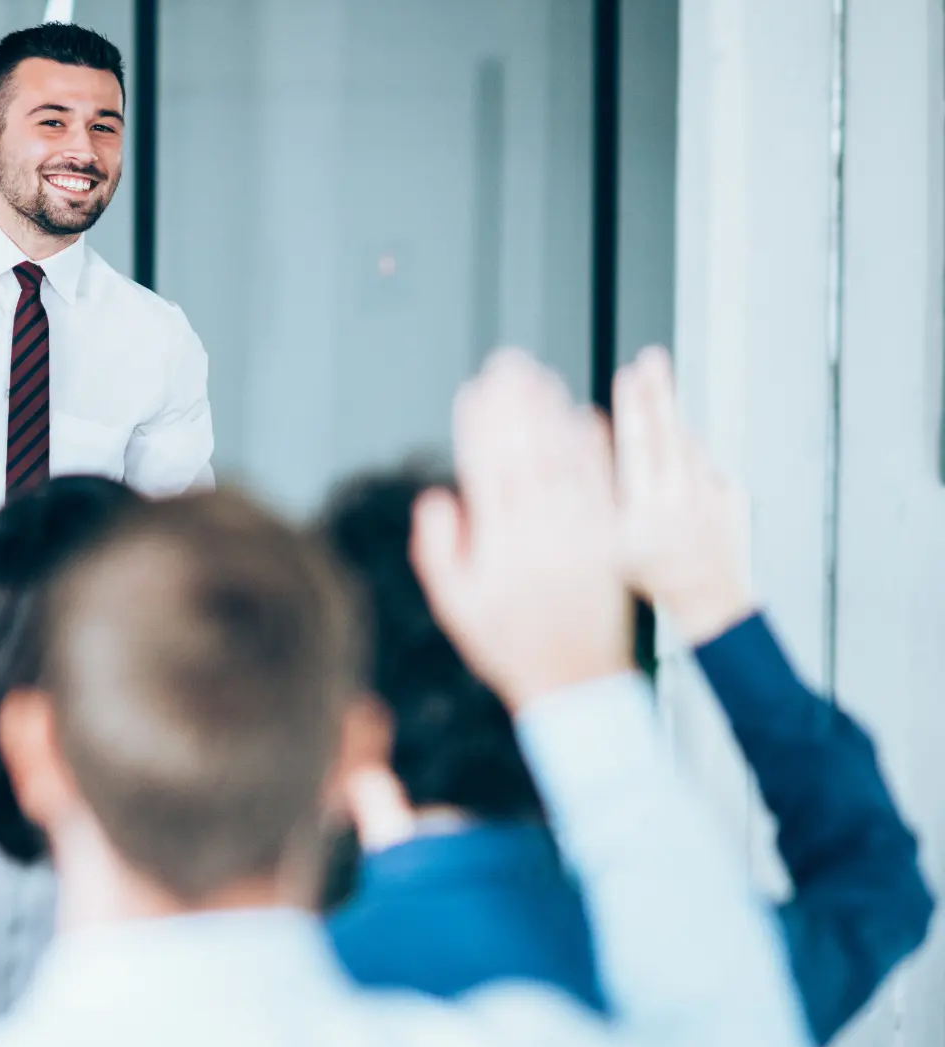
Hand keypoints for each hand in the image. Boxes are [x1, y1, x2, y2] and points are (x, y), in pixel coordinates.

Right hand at [412, 349, 632, 710]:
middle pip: (527, 456)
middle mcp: (542, 537)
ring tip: (542, 377)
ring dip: (553, 416)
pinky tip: (584, 418)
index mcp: (500, 549)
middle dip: (516, 405)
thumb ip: (440, 551)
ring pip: (565, 464)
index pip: (487, 472)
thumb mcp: (455, 606)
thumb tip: (438, 498)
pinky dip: (593, 450)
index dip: (479, 428)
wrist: (574, 682)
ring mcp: (579, 537)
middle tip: (509, 363)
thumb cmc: (508, 644)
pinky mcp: (609, 541)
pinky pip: (602, 487)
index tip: (473, 391)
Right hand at [614, 346, 753, 642]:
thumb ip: (600, 492)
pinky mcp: (731, 498)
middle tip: (652, 359)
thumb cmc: (651, 578)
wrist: (710, 603)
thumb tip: (589, 443)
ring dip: (674, 416)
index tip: (628, 376)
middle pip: (669, 434)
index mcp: (648, 509)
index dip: (633, 408)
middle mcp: (682, 497)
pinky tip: (679, 446)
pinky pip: (708, 466)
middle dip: (658, 393)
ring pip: (690, 446)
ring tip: (659, 385)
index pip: (639, 446)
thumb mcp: (609, 545)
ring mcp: (711, 495)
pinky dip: (691, 453)